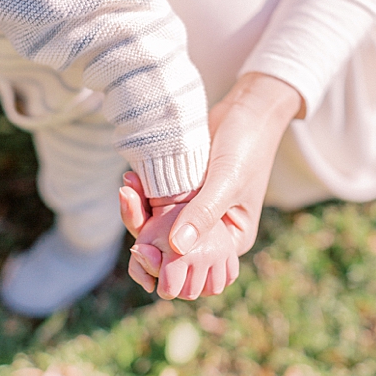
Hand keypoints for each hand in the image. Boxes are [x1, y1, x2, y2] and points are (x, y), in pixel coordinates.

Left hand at [121, 72, 302, 297]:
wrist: (249, 109)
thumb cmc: (247, 146)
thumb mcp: (227, 182)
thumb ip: (203, 214)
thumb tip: (177, 248)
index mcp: (230, 241)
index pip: (189, 266)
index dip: (161, 263)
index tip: (139, 248)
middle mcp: (211, 232)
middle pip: (166, 248)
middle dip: (142, 229)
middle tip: (126, 197)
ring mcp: (194, 212)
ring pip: (156, 226)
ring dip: (137, 208)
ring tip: (127, 185)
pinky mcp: (182, 194)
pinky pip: (155, 203)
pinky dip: (141, 194)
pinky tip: (130, 180)